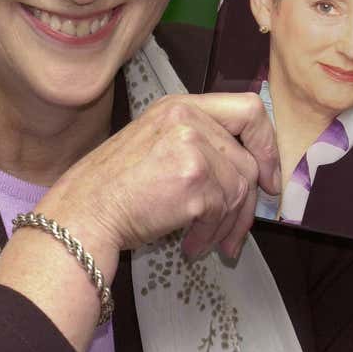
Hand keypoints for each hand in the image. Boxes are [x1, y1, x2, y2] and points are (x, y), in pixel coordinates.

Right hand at [39, 93, 279, 261]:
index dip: (267, 144)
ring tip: (207, 242)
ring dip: (228, 225)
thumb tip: (254, 174)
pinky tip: (191, 245)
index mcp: (180, 106)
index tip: (268, 177)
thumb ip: (201, 144)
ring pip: (239, 188)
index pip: (249, 108)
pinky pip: (222, 212)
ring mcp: (191, 145)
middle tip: (238, 230)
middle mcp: (187, 118)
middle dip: (248, 203)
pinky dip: (210, 235)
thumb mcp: (158, 144)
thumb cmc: (116, 188)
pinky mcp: (193, 178)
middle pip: (247, 159)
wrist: (84, 212)